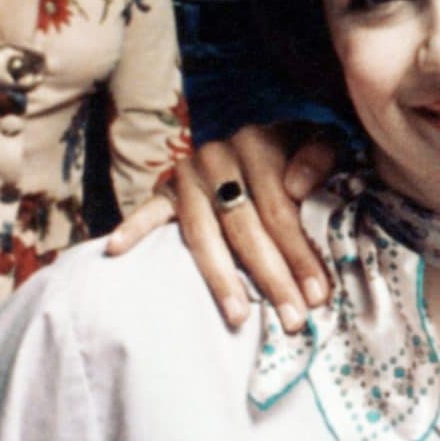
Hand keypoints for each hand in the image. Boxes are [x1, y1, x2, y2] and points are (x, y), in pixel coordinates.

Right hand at [108, 122, 337, 332]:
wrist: (262, 121)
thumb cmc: (297, 144)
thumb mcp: (322, 137)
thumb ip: (318, 157)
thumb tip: (296, 189)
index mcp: (258, 144)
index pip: (278, 210)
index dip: (299, 253)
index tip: (317, 294)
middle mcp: (219, 158)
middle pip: (244, 227)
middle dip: (271, 277)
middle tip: (292, 319)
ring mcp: (188, 174)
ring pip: (202, 233)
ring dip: (220, 277)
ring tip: (237, 317)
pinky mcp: (167, 186)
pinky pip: (148, 211)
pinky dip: (133, 228)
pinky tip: (116, 249)